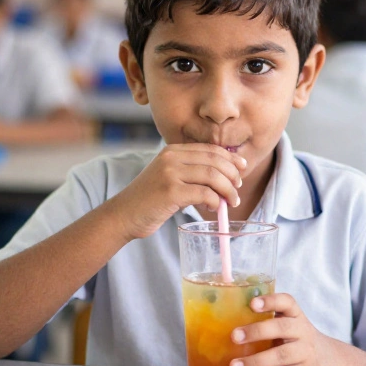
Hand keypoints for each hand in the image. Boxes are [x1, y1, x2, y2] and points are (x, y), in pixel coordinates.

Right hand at [105, 143, 246, 239]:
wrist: (122, 215)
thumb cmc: (150, 199)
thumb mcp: (170, 177)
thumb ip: (192, 171)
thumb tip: (227, 175)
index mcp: (173, 151)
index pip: (211, 149)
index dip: (231, 159)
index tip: (242, 169)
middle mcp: (171, 157)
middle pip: (215, 161)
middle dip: (233, 175)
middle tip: (238, 189)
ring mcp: (170, 173)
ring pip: (213, 177)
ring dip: (228, 191)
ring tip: (231, 202)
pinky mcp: (170, 191)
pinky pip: (204, 194)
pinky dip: (215, 202)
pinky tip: (213, 208)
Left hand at [229, 292, 338, 365]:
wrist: (331, 361)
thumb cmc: (298, 341)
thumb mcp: (289, 327)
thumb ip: (267, 324)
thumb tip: (222, 327)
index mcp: (296, 316)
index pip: (287, 302)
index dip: (271, 301)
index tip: (252, 303)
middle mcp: (303, 332)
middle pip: (282, 327)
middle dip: (257, 331)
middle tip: (234, 336)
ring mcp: (306, 353)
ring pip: (281, 355)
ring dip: (256, 361)